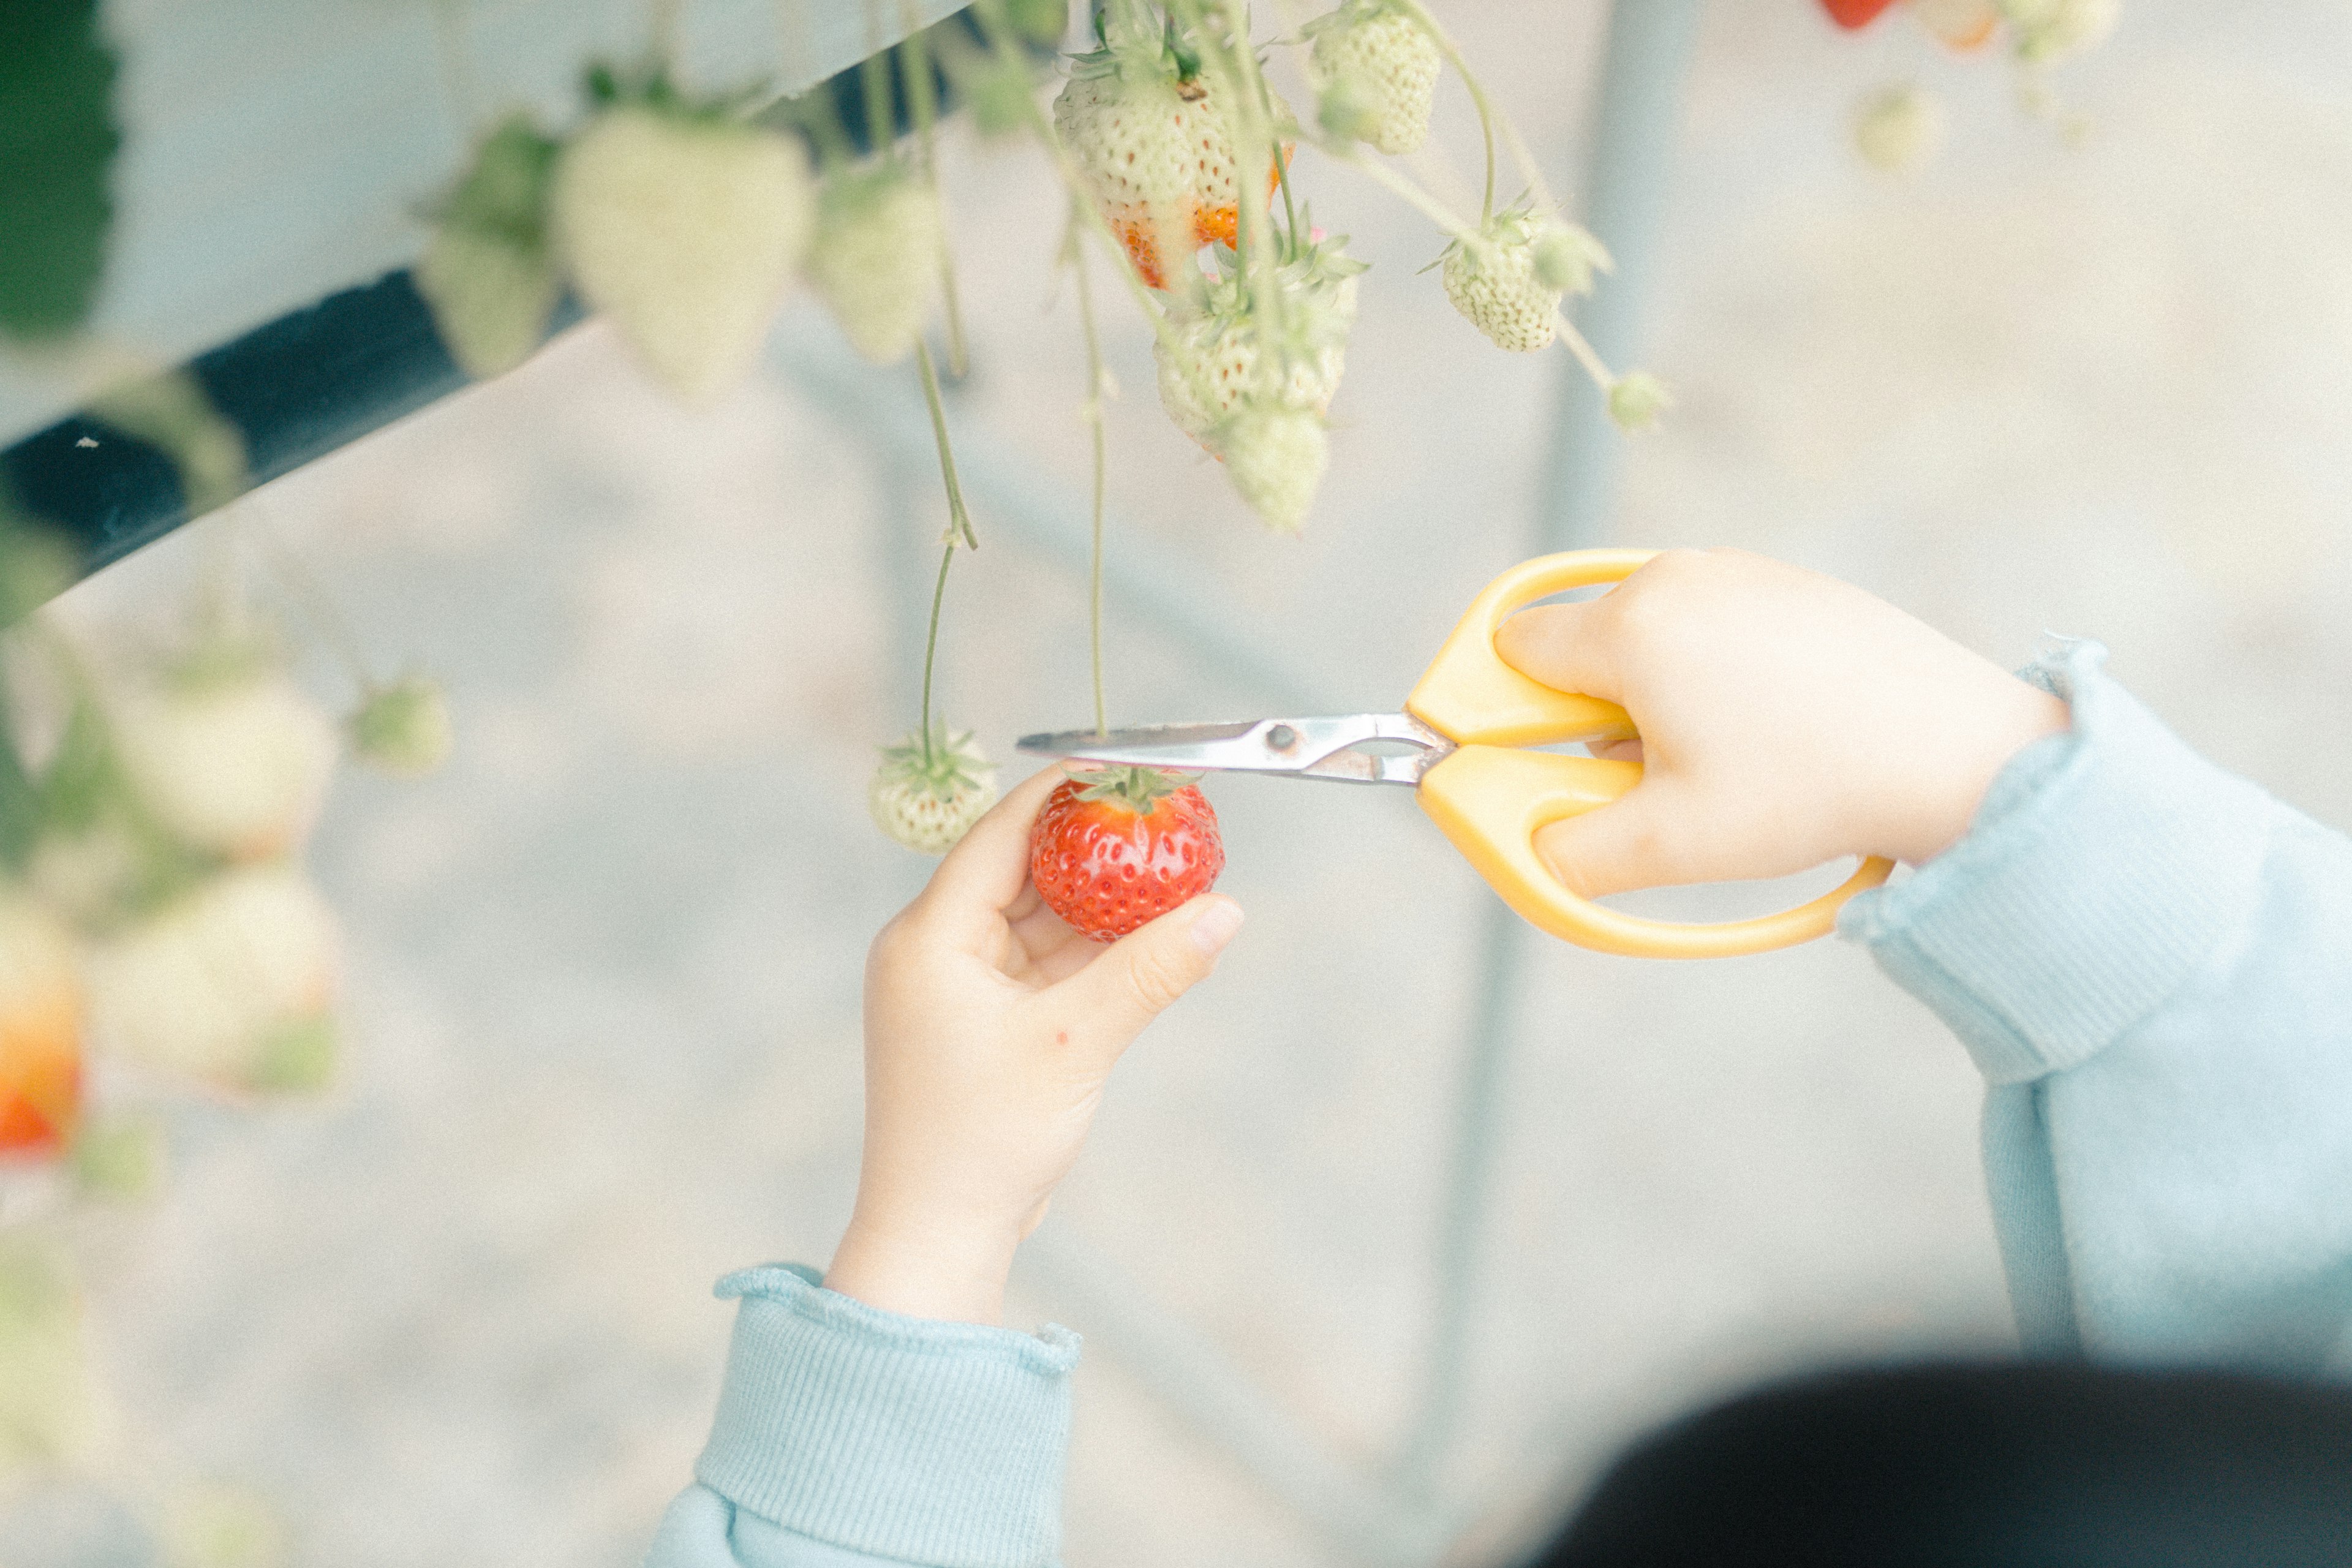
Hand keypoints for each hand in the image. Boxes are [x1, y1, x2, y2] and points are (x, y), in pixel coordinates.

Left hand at [824, 766, 1243, 1324]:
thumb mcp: (1076, 1045)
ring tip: (1183, 875)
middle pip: (1027, 871)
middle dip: (1101, 849)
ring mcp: (961, 988)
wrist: (938, 1236)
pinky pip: (1050, 966)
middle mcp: (936, 951)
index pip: (1002, 833)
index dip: (1066, 793)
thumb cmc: (980, 1143)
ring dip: (1109, 906)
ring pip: (1045, 920)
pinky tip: (1163, 941)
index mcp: (929, 937)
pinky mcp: (988, 1024)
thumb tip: (1225, 912)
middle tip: (1171, 819)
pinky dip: (1100, 955)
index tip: (1127, 766)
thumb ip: (1151, 971)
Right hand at [1495, 548, 2068, 897]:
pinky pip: (1707, 627)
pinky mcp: (1787, 585)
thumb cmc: (1808, 789)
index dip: (1509, 713)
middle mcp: (1675, 576)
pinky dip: (1709, 679)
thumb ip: (1566, 852)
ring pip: (1646, 639)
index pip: (1513, 651)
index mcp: (1631, 626)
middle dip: (1588, 717)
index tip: (1539, 761)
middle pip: (1579, 645)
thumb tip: (1524, 849)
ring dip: (1651, 702)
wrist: (1953, 752)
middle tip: (1648, 779)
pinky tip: (1764, 732)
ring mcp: (1737, 572)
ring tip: (1719, 762)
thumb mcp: (1670, 844)